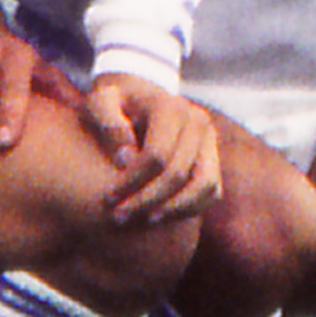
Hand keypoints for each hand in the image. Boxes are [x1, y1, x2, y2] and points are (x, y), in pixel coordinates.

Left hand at [85, 74, 219, 224]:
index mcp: (170, 107)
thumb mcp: (101, 102)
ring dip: (173, 209)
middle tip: (119, 217)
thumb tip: (125, 158)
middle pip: (178, 173)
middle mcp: (197, 121)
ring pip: (203, 186)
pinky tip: (160, 216)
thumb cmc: (116, 103)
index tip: (109, 198)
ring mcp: (209, 141)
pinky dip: (189, 208)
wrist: (139, 95)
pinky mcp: (213, 158)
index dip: (132, 181)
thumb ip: (108, 123)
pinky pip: (210, 192)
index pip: (157, 156)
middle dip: (147, 200)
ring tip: (144, 221)